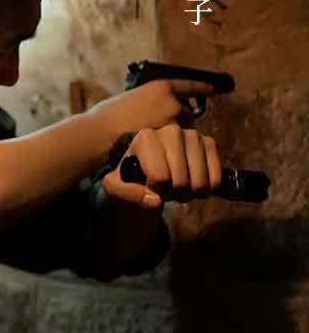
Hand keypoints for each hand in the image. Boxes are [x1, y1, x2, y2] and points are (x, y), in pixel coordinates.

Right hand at [91, 77, 216, 135]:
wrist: (101, 132)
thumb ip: (153, 100)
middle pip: (186, 111)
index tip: (212, 89)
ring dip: (174, 133)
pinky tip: (154, 145)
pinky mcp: (169, 141)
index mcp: (162, 87)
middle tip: (161, 125)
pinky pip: (176, 143)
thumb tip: (163, 108)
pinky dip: (170, 146)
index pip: (190, 86)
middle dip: (178, 118)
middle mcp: (172, 102)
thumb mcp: (133, 97)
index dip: (202, 88)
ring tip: (154, 137)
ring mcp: (173, 122)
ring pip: (182, 129)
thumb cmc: (109, 114)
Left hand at [102, 123, 223, 209]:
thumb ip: (127, 194)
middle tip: (166, 189)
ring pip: (199, 181)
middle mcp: (170, 131)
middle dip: (174, 193)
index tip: (150, 185)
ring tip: (179, 186)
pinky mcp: (209, 142)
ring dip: (191, 192)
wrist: (148, 167)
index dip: (156, 190)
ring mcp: (192, 135)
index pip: (159, 176)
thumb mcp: (116, 186)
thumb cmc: (130, 175)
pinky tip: (195, 183)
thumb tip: (155, 201)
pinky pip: (216, 177)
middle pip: (180, 180)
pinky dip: (208, 188)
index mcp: (145, 137)